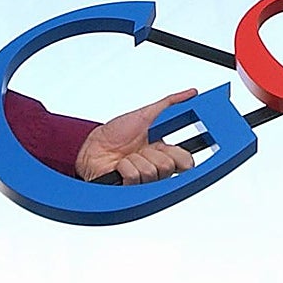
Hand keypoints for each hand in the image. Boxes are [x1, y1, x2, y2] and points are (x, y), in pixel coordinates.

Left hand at [74, 88, 197, 183]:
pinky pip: (136, 177)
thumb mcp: (146, 114)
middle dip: (154, 153)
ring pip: (152, 171)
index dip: (180, 155)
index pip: (185, 160)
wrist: (91, 147)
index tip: (168, 146)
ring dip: (136, 158)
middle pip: (170, 166)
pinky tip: (120, 165)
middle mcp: (156, 168)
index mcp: (164, 152)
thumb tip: (190, 94)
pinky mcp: (131, 189)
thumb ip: (170, 103)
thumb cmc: (115, 134)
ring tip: (128, 155)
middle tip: (143, 148)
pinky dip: (125, 167)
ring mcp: (144, 181)